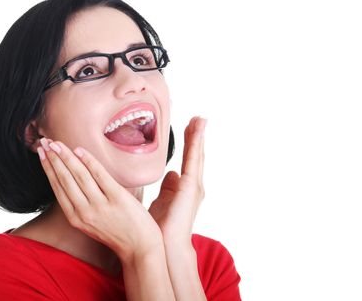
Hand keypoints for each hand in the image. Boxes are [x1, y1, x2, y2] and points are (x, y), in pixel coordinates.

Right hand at [37, 138, 162, 261]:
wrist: (140, 249)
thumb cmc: (116, 233)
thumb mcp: (91, 223)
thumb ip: (81, 204)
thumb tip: (73, 178)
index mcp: (75, 218)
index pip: (57, 188)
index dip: (48, 168)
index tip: (42, 153)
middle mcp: (84, 212)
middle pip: (64, 179)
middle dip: (53, 158)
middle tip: (44, 142)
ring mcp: (100, 205)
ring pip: (78, 175)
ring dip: (65, 156)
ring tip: (57, 143)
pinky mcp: (117, 198)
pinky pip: (99, 175)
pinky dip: (88, 161)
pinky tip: (79, 150)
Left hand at [148, 116, 205, 247]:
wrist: (167, 245)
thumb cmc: (162, 227)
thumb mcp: (163, 202)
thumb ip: (168, 188)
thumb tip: (170, 174)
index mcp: (185, 187)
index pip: (189, 159)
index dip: (190, 143)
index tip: (189, 126)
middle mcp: (193, 185)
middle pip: (195, 154)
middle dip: (197, 135)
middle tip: (198, 118)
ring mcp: (194, 185)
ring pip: (196, 155)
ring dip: (198, 136)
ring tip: (200, 119)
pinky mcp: (190, 186)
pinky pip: (193, 160)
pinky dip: (195, 144)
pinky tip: (196, 131)